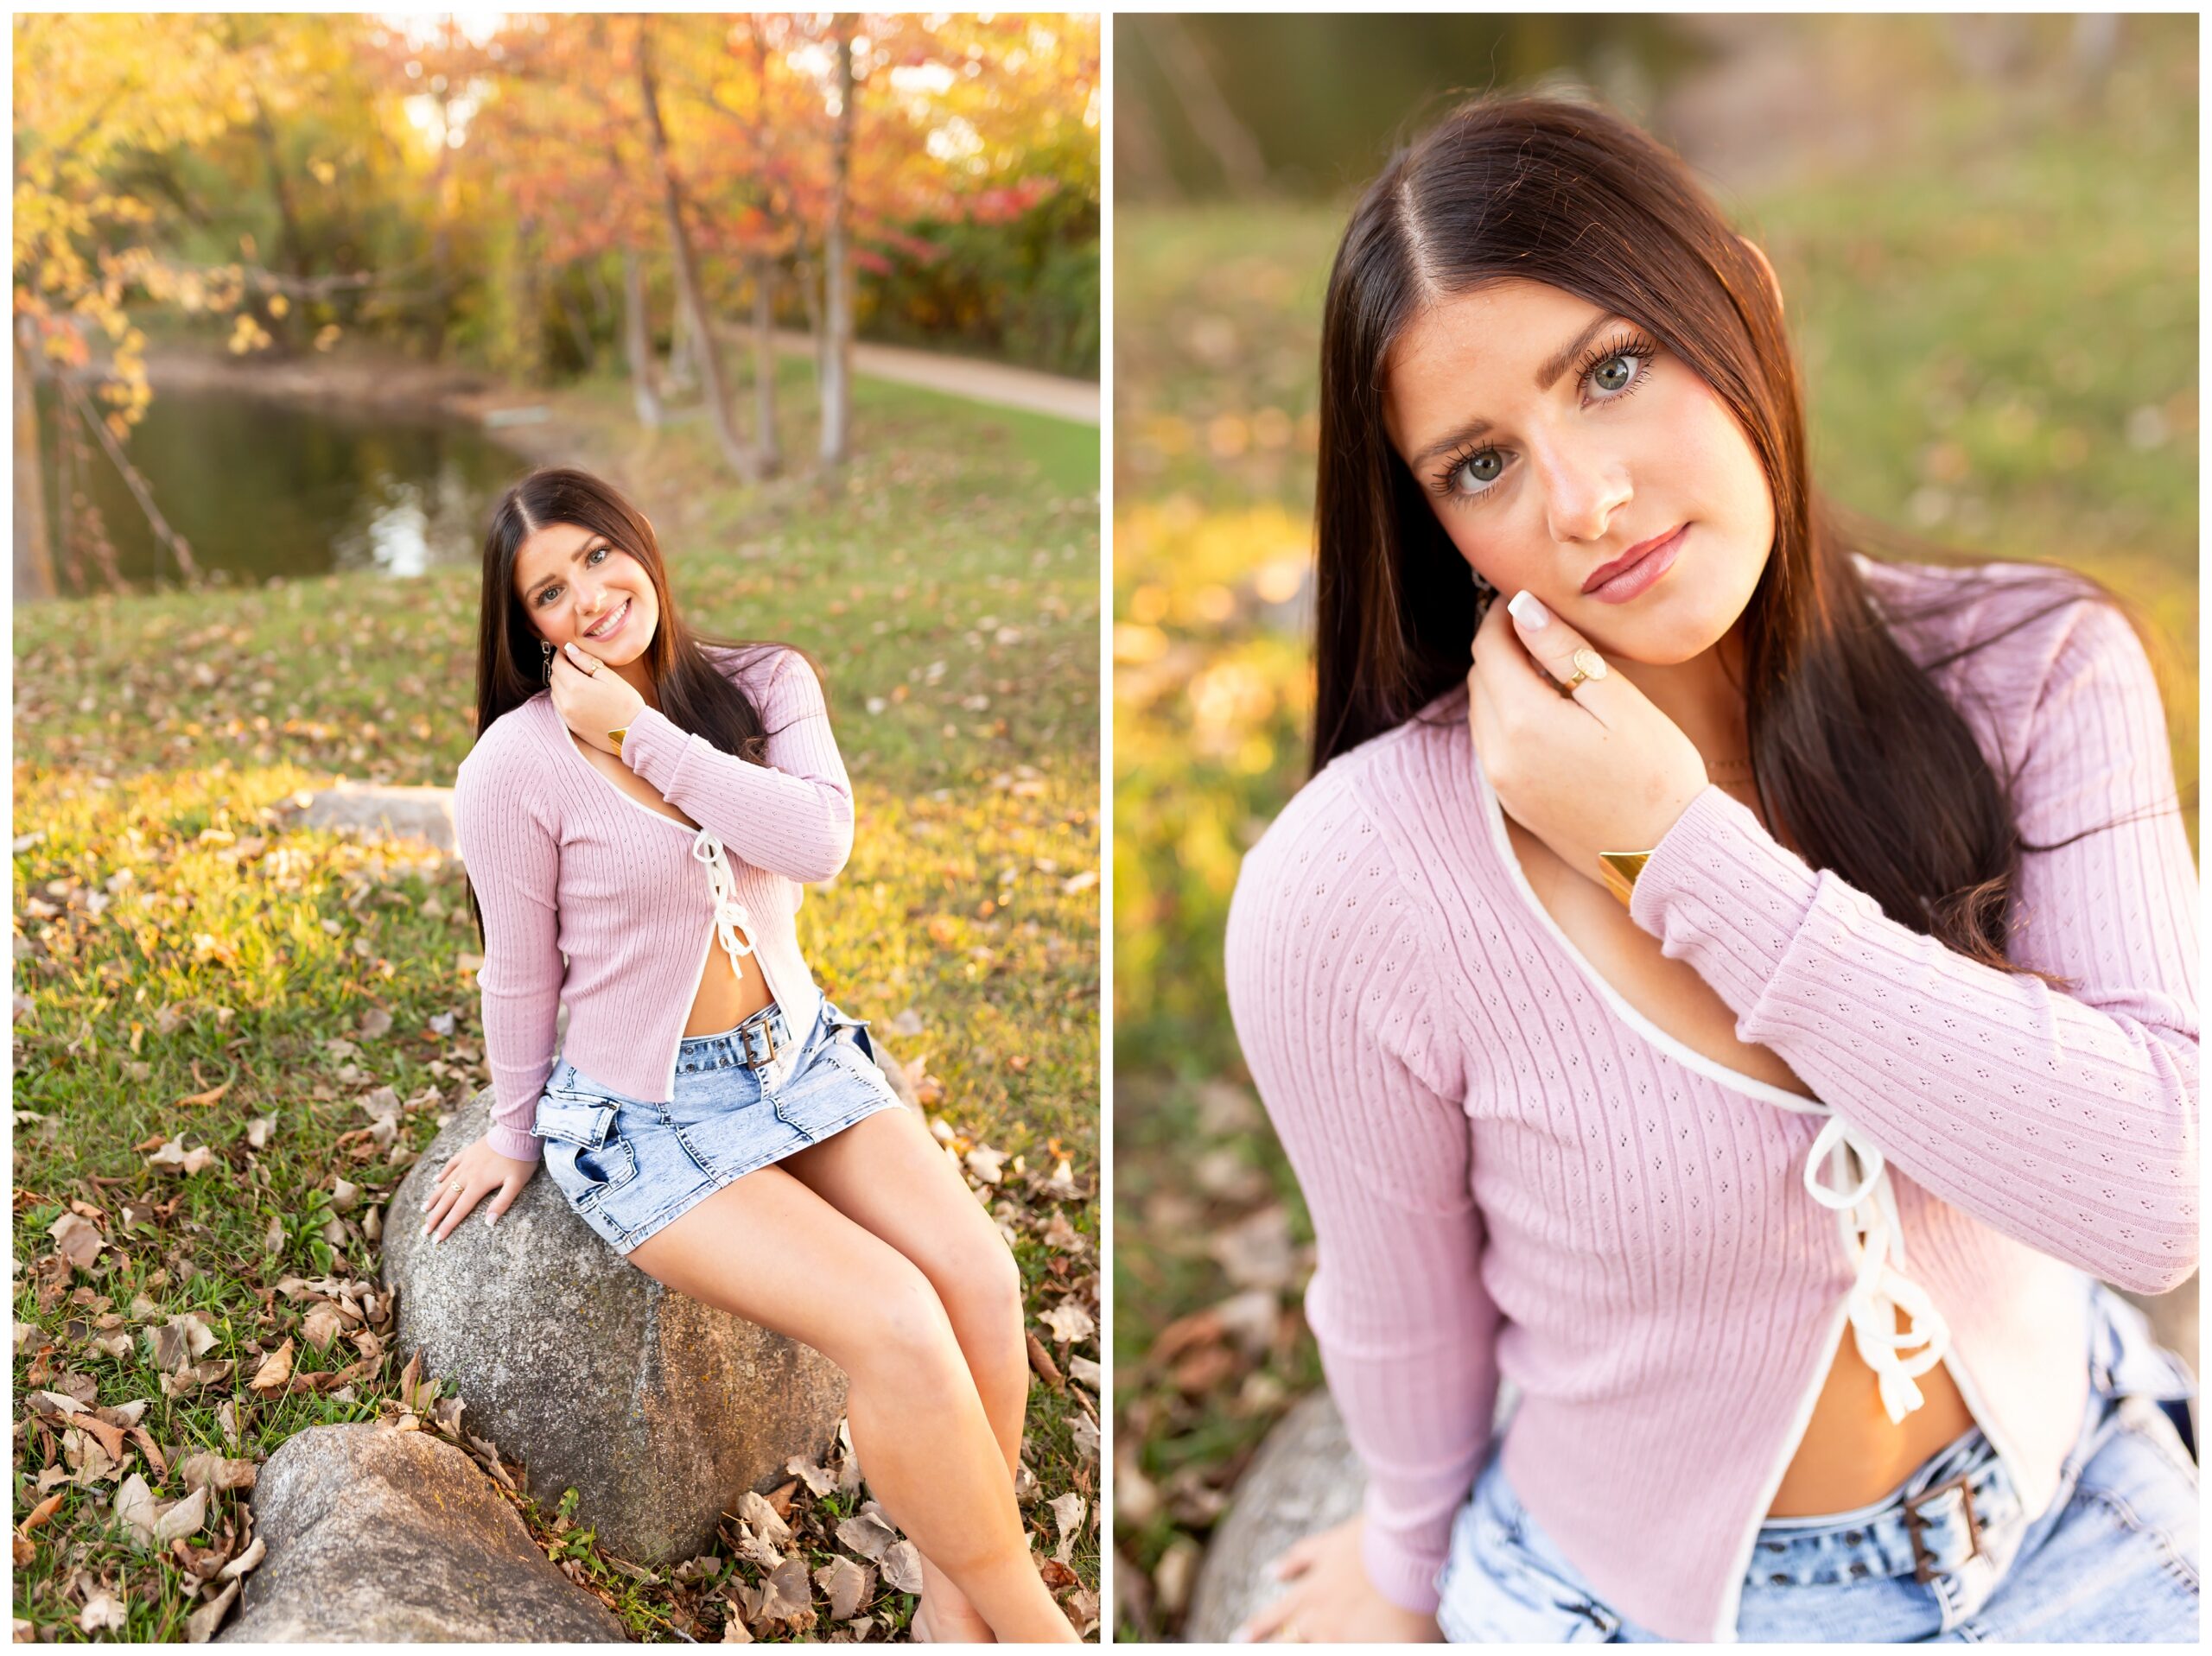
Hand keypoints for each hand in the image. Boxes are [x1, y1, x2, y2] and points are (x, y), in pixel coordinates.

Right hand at [421, 1137, 538, 1242]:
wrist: (517, 1130)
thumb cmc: (520, 1159)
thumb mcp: (517, 1184)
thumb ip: (502, 1203)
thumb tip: (488, 1223)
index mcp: (478, 1184)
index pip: (459, 1210)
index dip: (447, 1226)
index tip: (436, 1239)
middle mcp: (467, 1174)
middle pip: (447, 1199)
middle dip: (434, 1217)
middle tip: (423, 1232)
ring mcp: (466, 1162)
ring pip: (445, 1183)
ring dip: (434, 1198)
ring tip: (424, 1210)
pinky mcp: (468, 1151)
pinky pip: (451, 1164)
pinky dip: (443, 1173)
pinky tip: (436, 1180)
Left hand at [548, 642, 645, 755]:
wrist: (633, 734)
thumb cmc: (626, 704)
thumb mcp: (610, 677)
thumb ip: (587, 661)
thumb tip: (570, 649)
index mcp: (576, 686)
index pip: (557, 664)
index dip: (563, 655)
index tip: (571, 652)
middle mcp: (566, 701)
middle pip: (554, 677)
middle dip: (563, 669)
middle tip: (579, 666)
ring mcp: (566, 715)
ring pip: (555, 692)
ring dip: (563, 684)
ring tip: (582, 683)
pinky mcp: (570, 725)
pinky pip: (560, 706)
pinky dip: (565, 698)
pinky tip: (582, 698)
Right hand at [1232, 1518, 1440, 1642]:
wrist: (1412, 1552)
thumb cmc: (1414, 1607)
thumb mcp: (1403, 1648)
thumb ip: (1380, 1650)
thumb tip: (1370, 1647)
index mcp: (1337, 1642)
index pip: (1305, 1654)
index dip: (1291, 1653)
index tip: (1269, 1653)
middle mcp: (1319, 1615)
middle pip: (1287, 1641)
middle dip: (1267, 1649)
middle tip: (1239, 1649)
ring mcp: (1320, 1580)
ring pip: (1282, 1606)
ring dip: (1259, 1624)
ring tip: (1239, 1636)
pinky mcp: (1329, 1548)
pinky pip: (1301, 1558)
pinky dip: (1285, 1566)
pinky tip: (1272, 1571)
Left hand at [1467, 590, 1709, 888]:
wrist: (1666, 855)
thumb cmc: (1656, 773)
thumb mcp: (1617, 700)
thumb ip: (1564, 652)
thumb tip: (1522, 608)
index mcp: (1522, 721)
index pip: (1489, 648)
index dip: (1502, 616)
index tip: (1525, 600)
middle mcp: (1498, 754)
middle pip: (1480, 678)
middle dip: (1503, 648)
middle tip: (1544, 632)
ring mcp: (1501, 784)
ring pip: (1482, 712)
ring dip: (1504, 684)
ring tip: (1552, 673)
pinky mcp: (1512, 803)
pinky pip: (1494, 745)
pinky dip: (1509, 720)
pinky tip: (1550, 716)